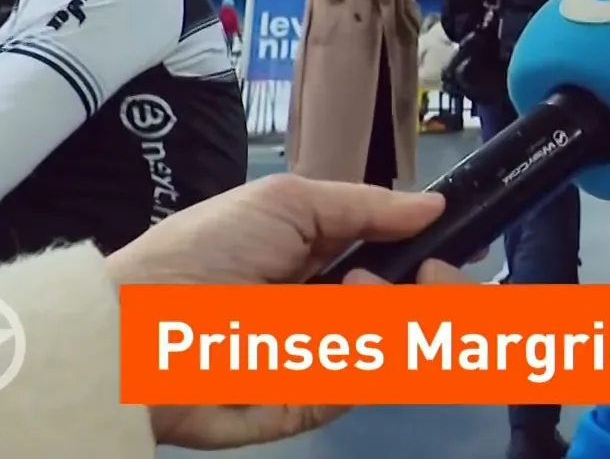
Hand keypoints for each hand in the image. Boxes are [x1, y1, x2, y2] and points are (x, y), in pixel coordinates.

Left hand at [106, 175, 469, 448]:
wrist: (137, 337)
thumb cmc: (205, 255)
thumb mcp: (284, 204)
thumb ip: (365, 206)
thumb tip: (434, 205)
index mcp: (328, 258)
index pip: (405, 262)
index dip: (442, 258)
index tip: (471, 248)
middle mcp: (335, 310)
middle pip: (421, 311)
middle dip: (444, 290)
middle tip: (432, 275)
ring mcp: (326, 360)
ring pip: (402, 346)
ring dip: (393, 315)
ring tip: (355, 295)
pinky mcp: (311, 404)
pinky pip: (362, 383)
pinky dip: (356, 357)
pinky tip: (327, 337)